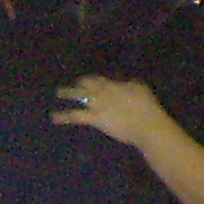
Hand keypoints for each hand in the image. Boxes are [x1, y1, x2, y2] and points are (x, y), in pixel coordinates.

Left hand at [55, 75, 169, 149]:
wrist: (146, 125)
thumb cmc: (148, 108)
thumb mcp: (142, 89)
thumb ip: (131, 85)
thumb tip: (125, 83)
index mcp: (114, 84)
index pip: (99, 79)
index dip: (93, 80)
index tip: (89, 80)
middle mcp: (102, 91)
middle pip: (86, 84)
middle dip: (80, 83)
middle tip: (76, 84)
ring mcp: (96, 104)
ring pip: (78, 95)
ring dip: (67, 93)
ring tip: (59, 93)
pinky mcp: (93, 118)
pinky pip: (74, 116)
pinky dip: (63, 116)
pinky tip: (54, 118)